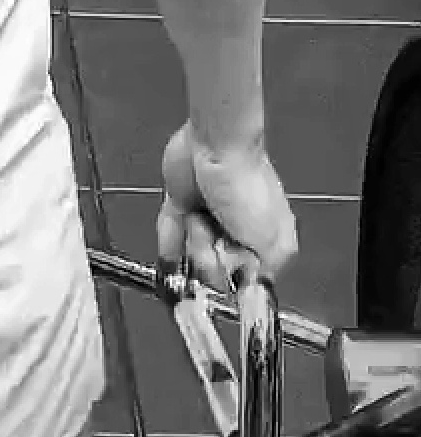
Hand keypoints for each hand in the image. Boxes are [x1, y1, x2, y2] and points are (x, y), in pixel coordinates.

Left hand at [156, 121, 297, 287]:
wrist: (216, 146)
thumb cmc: (246, 189)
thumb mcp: (271, 240)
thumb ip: (264, 272)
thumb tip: (254, 291)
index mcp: (266, 240)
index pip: (249, 280)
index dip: (236, 282)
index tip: (228, 280)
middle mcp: (238, 233)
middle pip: (217, 270)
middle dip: (209, 259)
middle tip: (212, 236)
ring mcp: (210, 218)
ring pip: (193, 252)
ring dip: (192, 241)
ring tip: (198, 219)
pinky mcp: (184, 204)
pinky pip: (173, 232)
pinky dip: (170, 244)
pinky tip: (166, 262)